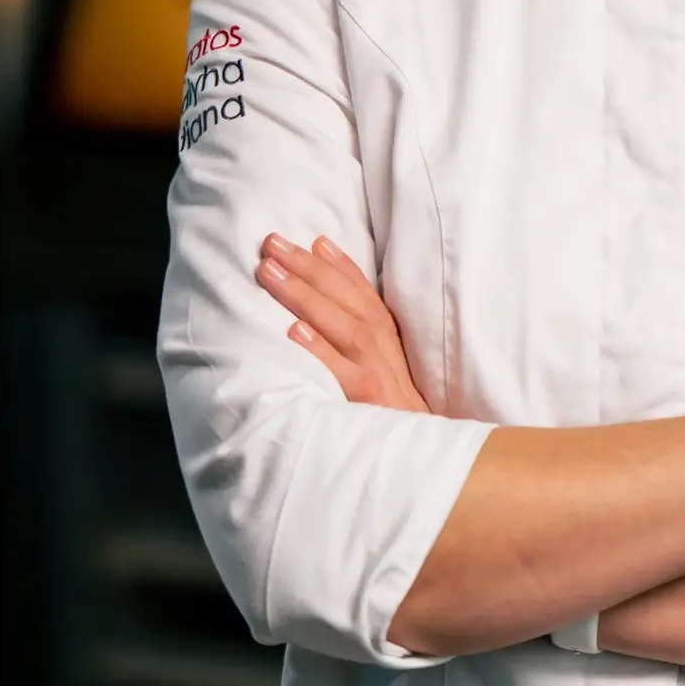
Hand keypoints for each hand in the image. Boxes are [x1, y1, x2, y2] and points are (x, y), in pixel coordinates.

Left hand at [255, 234, 430, 412]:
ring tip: (270, 274)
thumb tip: (322, 257)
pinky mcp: (364, 398)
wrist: (414, 445)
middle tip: (271, 244)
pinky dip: (318, 349)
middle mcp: (380, 342)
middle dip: (306, 268)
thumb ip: (355, 312)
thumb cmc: (387, 395)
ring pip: (339, 325)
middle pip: (343, 297)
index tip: (308, 239)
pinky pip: (338, 371)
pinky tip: (294, 331)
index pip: (357, 287)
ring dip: (303, 296)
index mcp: (383, 328)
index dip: (333, 261)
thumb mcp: (381, 350)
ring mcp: (373, 369)